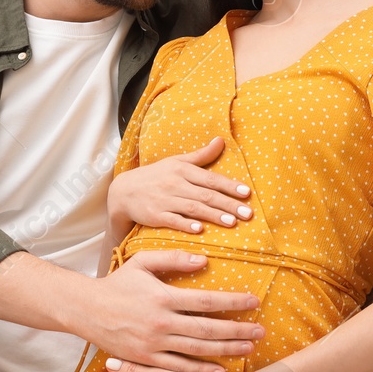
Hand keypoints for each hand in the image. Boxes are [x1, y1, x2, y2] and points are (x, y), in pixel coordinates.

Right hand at [84, 249, 262, 371]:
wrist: (86, 310)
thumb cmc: (117, 283)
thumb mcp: (142, 263)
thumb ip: (173, 259)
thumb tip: (204, 260)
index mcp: (163, 297)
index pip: (206, 301)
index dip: (232, 302)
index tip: (253, 301)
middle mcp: (161, 323)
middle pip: (208, 329)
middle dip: (238, 330)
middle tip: (261, 331)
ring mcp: (154, 344)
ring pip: (198, 349)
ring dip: (226, 350)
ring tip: (249, 348)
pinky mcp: (147, 359)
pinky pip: (179, 366)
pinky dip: (201, 369)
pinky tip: (220, 369)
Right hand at [108, 136, 253, 235]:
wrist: (124, 191)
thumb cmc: (155, 175)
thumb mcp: (176, 162)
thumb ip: (201, 155)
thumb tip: (221, 141)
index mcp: (182, 170)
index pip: (211, 178)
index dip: (229, 186)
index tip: (246, 193)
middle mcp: (175, 184)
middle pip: (206, 195)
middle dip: (228, 205)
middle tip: (248, 214)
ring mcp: (165, 200)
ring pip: (193, 208)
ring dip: (213, 216)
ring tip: (232, 222)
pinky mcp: (155, 215)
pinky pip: (173, 220)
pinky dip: (186, 224)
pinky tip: (200, 230)